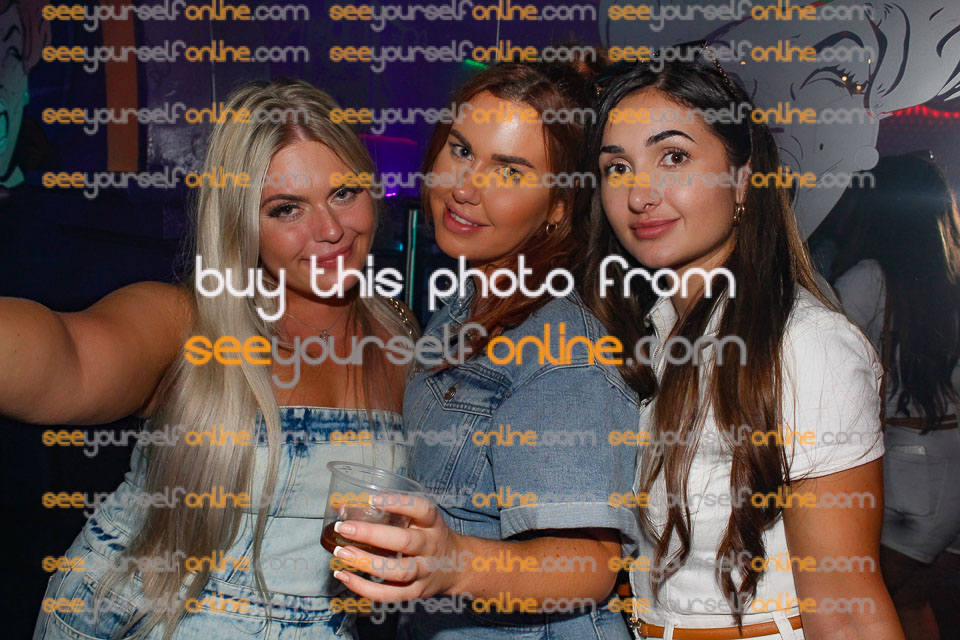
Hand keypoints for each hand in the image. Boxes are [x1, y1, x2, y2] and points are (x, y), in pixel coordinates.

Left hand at [331, 493, 462, 601]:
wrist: (457, 568)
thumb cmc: (428, 536)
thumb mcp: (421, 520)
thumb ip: (394, 513)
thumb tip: (343, 507)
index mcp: (433, 524)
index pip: (421, 509)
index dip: (397, 503)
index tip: (372, 500)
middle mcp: (430, 547)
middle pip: (404, 541)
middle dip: (371, 534)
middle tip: (344, 528)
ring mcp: (424, 572)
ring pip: (395, 571)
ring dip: (365, 562)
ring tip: (341, 553)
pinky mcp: (414, 592)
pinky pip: (388, 594)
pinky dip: (363, 588)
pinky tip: (344, 576)